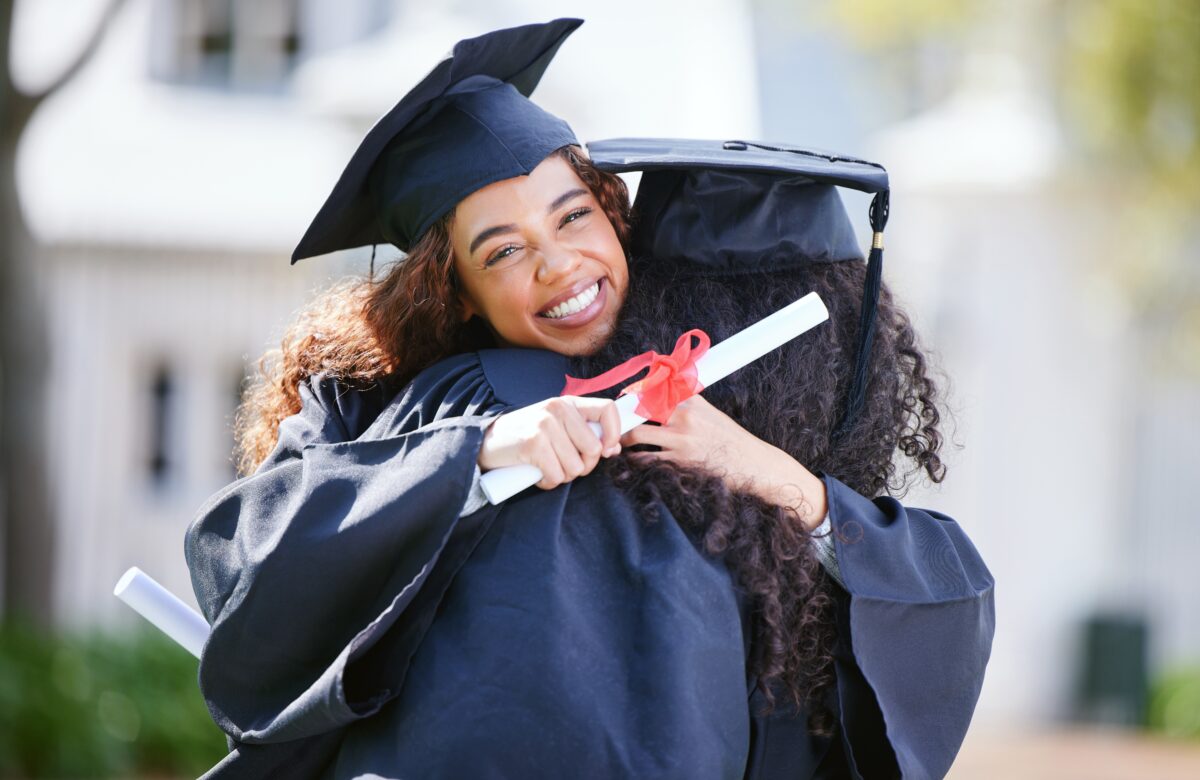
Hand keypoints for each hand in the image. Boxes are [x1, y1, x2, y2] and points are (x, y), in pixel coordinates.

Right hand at [478, 396, 621, 489]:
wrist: (484, 442)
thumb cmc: (525, 438)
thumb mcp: (556, 427)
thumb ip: (583, 433)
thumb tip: (614, 448)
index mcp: (568, 403)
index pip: (608, 409)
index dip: (615, 433)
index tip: (607, 451)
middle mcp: (558, 409)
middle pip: (594, 449)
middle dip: (582, 466)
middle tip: (564, 465)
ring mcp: (545, 425)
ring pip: (575, 467)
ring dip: (562, 476)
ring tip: (546, 467)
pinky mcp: (533, 443)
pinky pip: (556, 476)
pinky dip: (547, 482)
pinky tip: (536, 474)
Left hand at [619, 395, 827, 529]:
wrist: (752, 464)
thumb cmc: (730, 439)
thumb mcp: (711, 413)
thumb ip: (687, 401)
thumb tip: (665, 388)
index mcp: (692, 400)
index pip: (653, 388)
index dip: (633, 393)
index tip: (623, 398)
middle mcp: (684, 416)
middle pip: (640, 409)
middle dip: (622, 415)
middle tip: (612, 420)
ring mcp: (680, 440)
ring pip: (637, 435)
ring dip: (623, 438)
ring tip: (617, 439)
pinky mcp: (679, 462)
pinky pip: (646, 459)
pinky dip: (634, 459)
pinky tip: (631, 458)